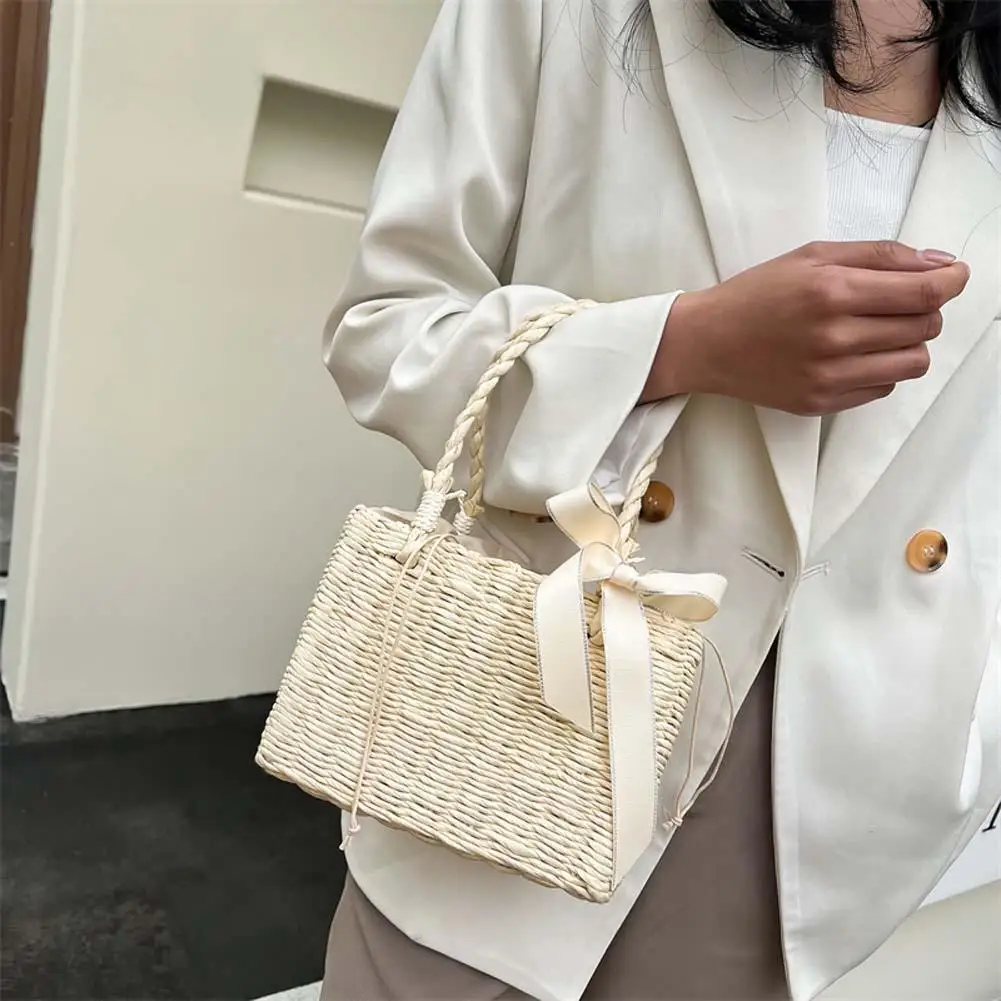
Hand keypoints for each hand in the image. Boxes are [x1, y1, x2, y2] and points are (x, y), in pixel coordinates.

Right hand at [646, 241, 970, 414]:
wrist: (706, 342)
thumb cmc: (756, 294)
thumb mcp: (813, 257)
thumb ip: (878, 256)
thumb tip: (938, 264)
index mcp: (832, 292)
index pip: (924, 292)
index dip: (952, 282)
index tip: (955, 276)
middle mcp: (834, 337)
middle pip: (924, 327)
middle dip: (924, 310)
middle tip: (899, 302)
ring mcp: (828, 376)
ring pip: (912, 363)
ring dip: (909, 344)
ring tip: (879, 331)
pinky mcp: (821, 402)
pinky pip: (883, 388)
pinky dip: (881, 369)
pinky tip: (853, 355)